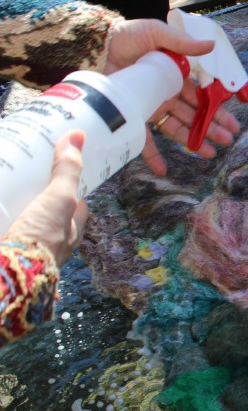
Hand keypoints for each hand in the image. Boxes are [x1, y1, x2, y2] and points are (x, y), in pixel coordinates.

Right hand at [4, 131, 88, 266]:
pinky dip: (3, 219)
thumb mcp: (59, 199)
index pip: (77, 209)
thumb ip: (67, 171)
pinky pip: (7, 232)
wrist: (5, 274)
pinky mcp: (8, 252)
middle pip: (49, 217)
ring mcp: (27, 251)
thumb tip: (78, 135)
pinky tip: (0, 213)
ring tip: (8, 193)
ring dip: (18, 212)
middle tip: (32, 181)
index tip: (67, 174)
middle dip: (41, 201)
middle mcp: (51, 244)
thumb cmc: (41, 238)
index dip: (74, 192)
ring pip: (26, 226)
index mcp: (69, 233)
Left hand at [104, 18, 241, 175]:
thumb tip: (210, 45)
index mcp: (176, 76)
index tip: (232, 122)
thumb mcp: (157, 32)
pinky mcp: (133, 115)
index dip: (217, 110)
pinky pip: (144, 139)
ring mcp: (151, 106)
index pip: (202, 97)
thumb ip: (182, 42)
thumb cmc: (127, 36)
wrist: (96, 45)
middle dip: (212, 128)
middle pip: (194, 115)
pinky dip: (153, 156)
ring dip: (194, 141)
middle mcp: (166, 94)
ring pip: (176, 128)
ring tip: (210, 153)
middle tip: (228, 140)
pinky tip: (163, 170)